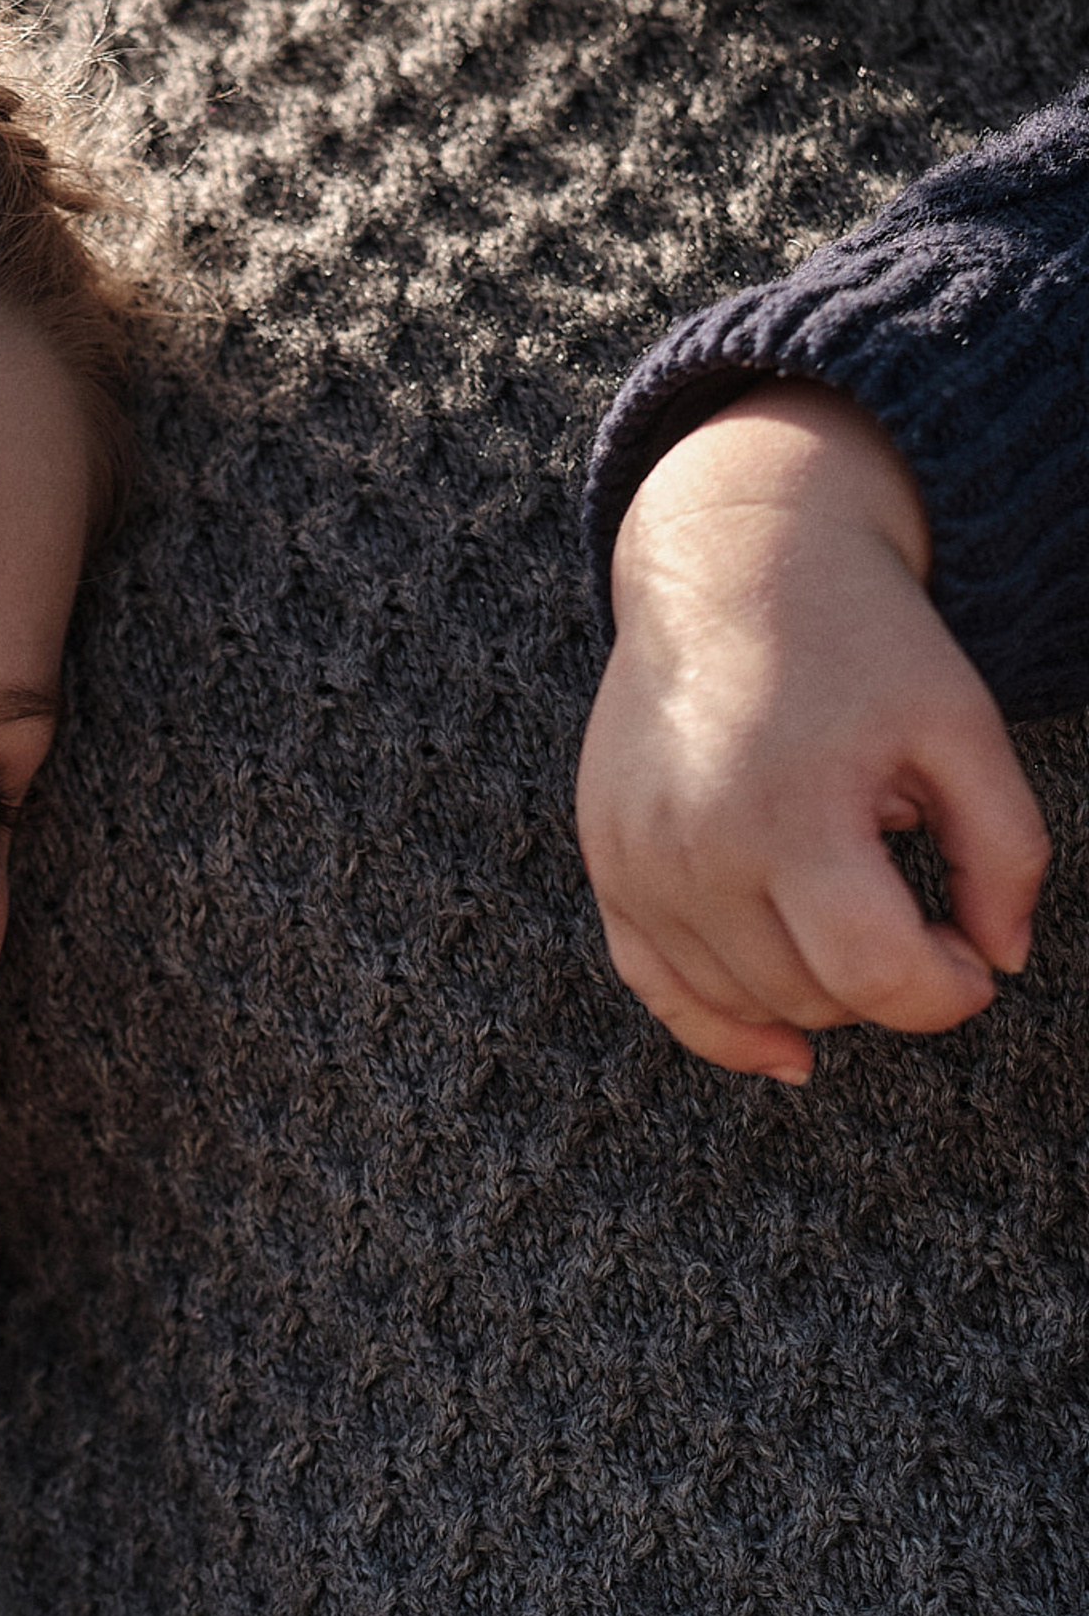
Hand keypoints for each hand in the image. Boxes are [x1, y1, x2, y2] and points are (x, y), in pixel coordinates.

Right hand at [579, 379, 1046, 1080]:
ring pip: (740, 1000)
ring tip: (848, 908)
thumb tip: (1001, 959)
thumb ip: (1007, 851)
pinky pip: (657, 987)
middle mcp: (695, 852)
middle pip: (808, 997)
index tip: (972, 959)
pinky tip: (784, 1049)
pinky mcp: (608, 866)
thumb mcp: (963, 728)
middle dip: (883, 984)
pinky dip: (721, 1026)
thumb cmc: (857, 639)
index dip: (948, 991)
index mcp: (791, 814)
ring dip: (813, 990)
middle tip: (923, 926)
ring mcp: (637, 865)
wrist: (727, 566)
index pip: (874, 975)